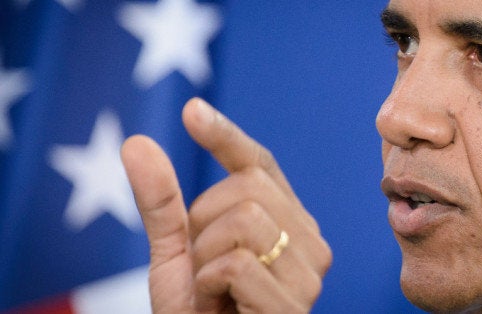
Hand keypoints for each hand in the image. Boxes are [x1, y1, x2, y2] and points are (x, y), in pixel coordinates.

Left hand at [121, 98, 331, 312]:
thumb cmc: (200, 312)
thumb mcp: (174, 253)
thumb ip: (162, 202)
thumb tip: (136, 142)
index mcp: (286, 221)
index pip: (261, 165)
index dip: (226, 137)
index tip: (192, 111)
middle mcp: (309, 239)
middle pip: (247, 188)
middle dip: (202, 223)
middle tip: (203, 267)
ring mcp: (309, 271)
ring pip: (243, 221)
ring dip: (205, 258)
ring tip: (214, 291)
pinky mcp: (295, 301)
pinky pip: (235, 263)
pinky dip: (209, 286)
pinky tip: (222, 308)